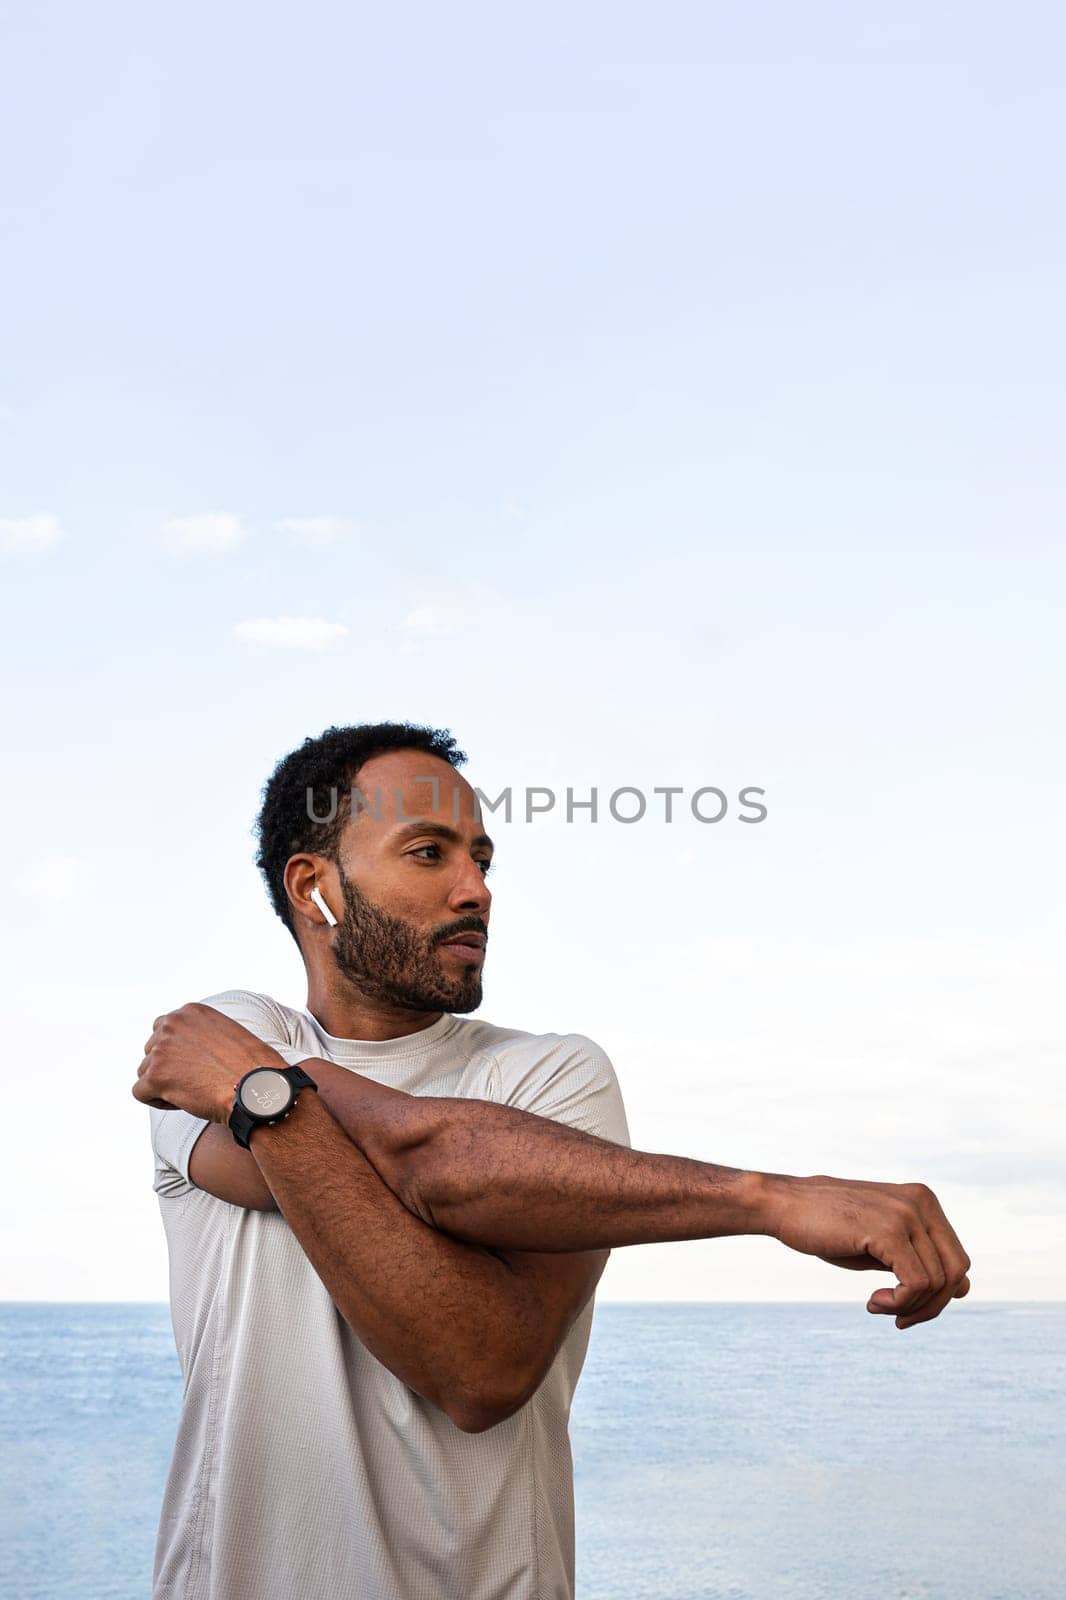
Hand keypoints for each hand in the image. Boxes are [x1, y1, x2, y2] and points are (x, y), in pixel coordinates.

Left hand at [132, 1002, 287, 1124]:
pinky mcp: (155, 1076)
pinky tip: (183, 1102)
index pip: (165, 1029)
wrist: (257, 1089)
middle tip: (195, 1081)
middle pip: (152, 1050)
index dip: (178, 1051)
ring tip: (193, 1092)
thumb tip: (185, 1052)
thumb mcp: (228, 1034)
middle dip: (168, 1067)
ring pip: (145, 1072)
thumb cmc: (252, 1069)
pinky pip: (141, 1092)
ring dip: (164, 1085)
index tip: (196, 1065)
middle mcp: (172, 1024)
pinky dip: (158, 1101)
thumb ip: (201, 1035)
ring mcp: (161, 1049)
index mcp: (191, 1012)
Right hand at [760, 1172, 971, 1329]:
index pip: (957, 1258)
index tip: (907, 1308)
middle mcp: (921, 1203)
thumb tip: (965, 1289)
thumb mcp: (883, 1244)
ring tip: (878, 1306)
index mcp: (923, 1201)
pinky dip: (900, 1303)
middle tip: (900, 1319)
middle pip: (957, 1271)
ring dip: (910, 1307)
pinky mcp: (888, 1230)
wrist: (785, 1206)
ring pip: (938, 1282)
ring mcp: (906, 1214)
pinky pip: (916, 1283)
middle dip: (933, 1305)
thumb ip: (920, 1260)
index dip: (941, 1294)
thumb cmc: (829, 1226)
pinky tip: (873, 1302)